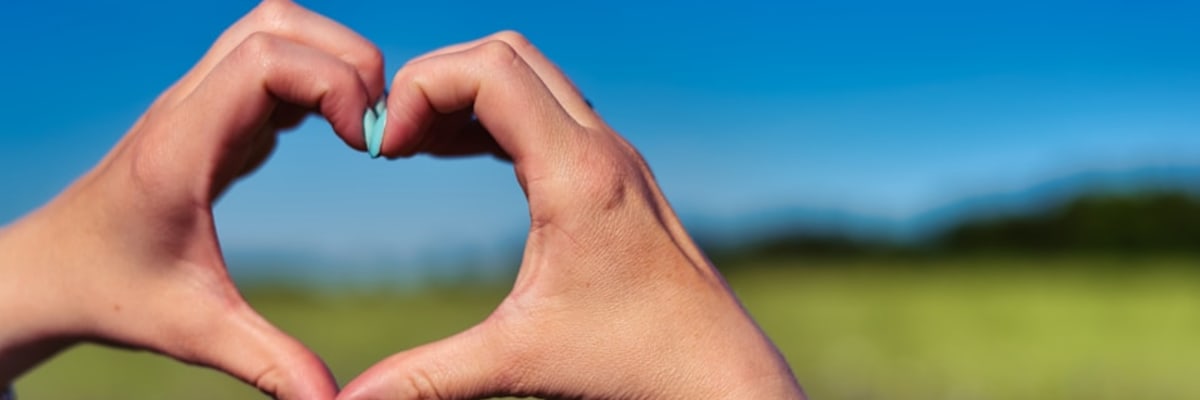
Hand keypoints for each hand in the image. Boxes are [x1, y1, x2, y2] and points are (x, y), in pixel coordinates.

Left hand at [0, 1, 383, 397]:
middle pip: (277, 23)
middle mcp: (189, 106)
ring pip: (273, 30)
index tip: (367, 146)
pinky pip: (269, 64)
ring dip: (329, 62)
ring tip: (358, 127)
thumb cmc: (113, 294)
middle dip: (346, 60)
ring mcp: (198, 102)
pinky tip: (328, 135)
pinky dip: (313, 82)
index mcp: (184, 143)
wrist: (50, 272)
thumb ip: (267, 360)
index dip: (335, 84)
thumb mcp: (194, 331)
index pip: (268, 59)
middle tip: (374, 130)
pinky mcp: (209, 113)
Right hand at [339, 31, 804, 399]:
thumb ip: (428, 376)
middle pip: (507, 54)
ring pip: (530, 76)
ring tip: (411, 148)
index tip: (384, 150)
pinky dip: (494, 115)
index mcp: (577, 174)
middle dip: (436, 81)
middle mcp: (601, 147)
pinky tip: (455, 154)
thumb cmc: (630, 361)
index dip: (421, 89)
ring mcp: (612, 155)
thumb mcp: (519, 361)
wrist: (716, 369)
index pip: (491, 69)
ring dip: (465, 95)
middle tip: (391, 143)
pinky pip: (545, 109)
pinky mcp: (615, 172)